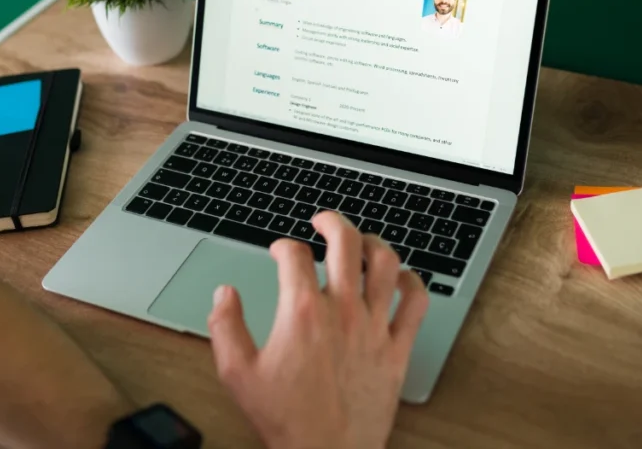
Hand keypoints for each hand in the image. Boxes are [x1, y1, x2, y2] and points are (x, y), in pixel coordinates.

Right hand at [208, 211, 428, 448]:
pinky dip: (412, 281)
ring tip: (362, 241)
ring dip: (373, 243)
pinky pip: (416, 303)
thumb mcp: (237, 374)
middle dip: (331, 222)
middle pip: (346, 242)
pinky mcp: (397, 348)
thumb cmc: (287, 420)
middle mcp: (343, 310)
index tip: (279, 251)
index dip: (282, 245)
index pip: (294, 255)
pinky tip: (402, 277)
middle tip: (323, 221)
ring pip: (386, 263)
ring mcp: (375, 327)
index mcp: (303, 312)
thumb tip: (225, 294)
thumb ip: (225, 326)